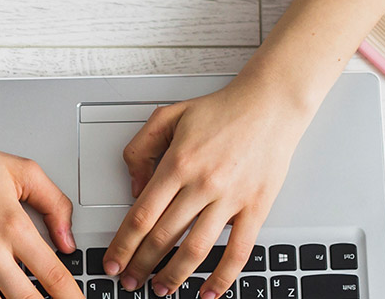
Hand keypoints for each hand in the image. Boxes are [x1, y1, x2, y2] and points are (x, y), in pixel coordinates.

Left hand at [99, 82, 314, 298]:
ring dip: (174, 275)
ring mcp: (230, 198)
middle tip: (130, 280)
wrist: (270, 105)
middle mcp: (202, 183)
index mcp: (178, 162)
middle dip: (141, 265)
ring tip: (161, 289)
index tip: (113, 262)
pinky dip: (223, 277)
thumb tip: (134, 189)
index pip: (141, 215)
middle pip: (163, 237)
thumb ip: (141, 149)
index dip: (123, 245)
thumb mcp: (168, 116)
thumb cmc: (222, 110)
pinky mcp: (256, 207)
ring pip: (196, 249)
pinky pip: (238, 251)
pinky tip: (210, 292)